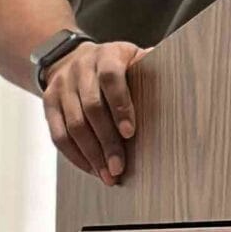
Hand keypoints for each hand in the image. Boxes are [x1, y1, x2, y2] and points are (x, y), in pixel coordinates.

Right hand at [42, 40, 142, 183]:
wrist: (71, 57)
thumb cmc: (115, 65)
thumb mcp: (132, 57)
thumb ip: (150, 66)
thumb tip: (182, 77)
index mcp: (106, 55)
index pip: (111, 78)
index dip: (121, 105)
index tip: (130, 133)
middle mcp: (80, 68)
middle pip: (91, 108)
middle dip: (107, 141)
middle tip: (119, 168)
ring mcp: (61, 85)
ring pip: (73, 125)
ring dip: (91, 154)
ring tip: (107, 175)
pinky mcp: (48, 102)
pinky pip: (58, 134)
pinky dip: (74, 155)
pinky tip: (91, 169)